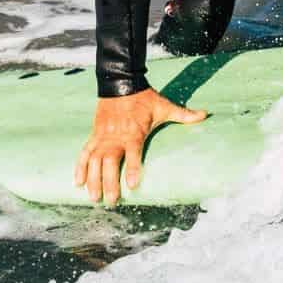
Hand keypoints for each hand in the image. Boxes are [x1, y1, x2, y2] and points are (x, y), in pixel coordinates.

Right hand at [74, 87, 206, 205]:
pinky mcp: (95, 134)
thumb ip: (184, 114)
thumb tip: (205, 115)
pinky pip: (84, 152)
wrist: (120, 82)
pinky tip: (77, 182)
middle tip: (112, 201)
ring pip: (95, 160)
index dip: (134, 168)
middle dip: (110, 182)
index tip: (133, 185)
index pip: (134, 153)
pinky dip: (80, 167)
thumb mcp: (164, 105)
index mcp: (135, 131)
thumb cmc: (144, 98)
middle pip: (110, 161)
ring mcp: (103, 136)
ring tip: (93, 197)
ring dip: (93, 179)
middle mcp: (117, 136)